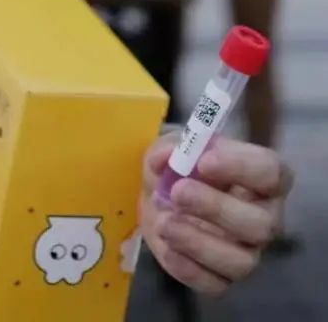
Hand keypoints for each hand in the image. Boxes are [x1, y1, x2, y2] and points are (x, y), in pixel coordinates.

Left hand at [140, 136, 293, 295]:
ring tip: (164, 223)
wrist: (161, 200)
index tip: (204, 160)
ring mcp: (246, 252)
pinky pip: (216, 285)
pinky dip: (188, 268)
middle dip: (217, 208)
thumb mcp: (172, 147)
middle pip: (262, 225)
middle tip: (177, 193)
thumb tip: (169, 156)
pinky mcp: (223, 278)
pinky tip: (166, 247)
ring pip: (241, 261)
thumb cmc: (182, 168)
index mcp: (263, 179)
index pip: (271, 173)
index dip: (241, 166)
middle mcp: (265, 219)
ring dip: (198, 242)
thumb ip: (170, 147)